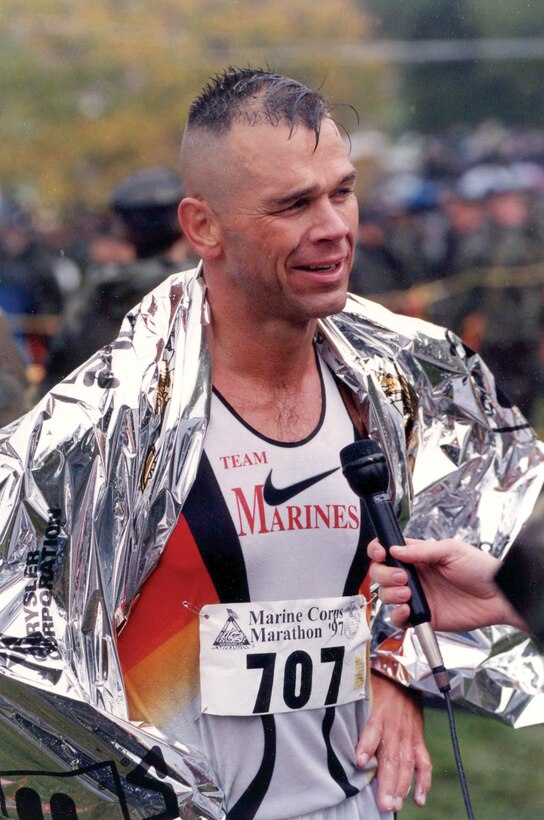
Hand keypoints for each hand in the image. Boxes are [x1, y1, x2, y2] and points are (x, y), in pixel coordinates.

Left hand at [356, 672, 431, 811]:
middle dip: (387, 782)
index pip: (372, 730)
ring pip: (406, 764)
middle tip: (383, 804)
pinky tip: (418, 799)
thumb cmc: (377, 687)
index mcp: (379, 715)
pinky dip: (423, 782)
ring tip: (394, 805)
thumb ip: (352, 711)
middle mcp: (395, 728)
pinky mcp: (418, 740)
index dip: (366, 746)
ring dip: (401, 787)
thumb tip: (331, 724)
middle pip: (391, 757)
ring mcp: (408, 736)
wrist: (403, 676)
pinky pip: (423, 763)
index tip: (360, 762)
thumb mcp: (362, 692)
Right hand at [368, 537, 521, 631]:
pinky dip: (397, 615)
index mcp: (418, 556)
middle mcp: (413, 575)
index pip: (387, 550)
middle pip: (380, 573)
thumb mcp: (452, 551)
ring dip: (390, 594)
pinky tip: (408, 610)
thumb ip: (422, 551)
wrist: (497, 597)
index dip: (377, 551)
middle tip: (403, 577)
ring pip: (385, 595)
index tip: (380, 554)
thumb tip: (396, 550)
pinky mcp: (422, 616)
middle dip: (384, 575)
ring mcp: (416, 596)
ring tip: (407, 593)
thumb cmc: (480, 569)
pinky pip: (398, 619)